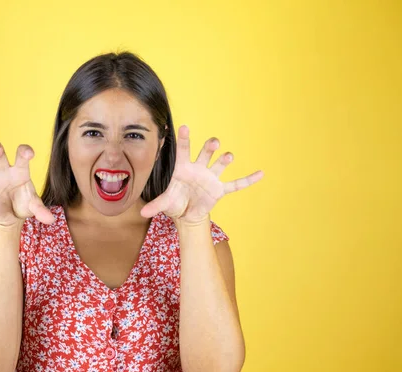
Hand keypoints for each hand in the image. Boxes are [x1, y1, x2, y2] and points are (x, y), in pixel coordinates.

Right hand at [0, 142, 55, 225]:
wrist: (13, 215)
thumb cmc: (24, 203)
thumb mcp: (34, 206)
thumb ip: (41, 210)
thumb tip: (51, 220)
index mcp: (20, 172)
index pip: (22, 157)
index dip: (24, 153)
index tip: (28, 153)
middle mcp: (5, 173)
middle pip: (1, 159)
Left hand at [140, 125, 263, 224]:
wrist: (186, 213)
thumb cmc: (175, 201)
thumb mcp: (164, 203)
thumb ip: (155, 205)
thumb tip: (141, 212)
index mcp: (183, 167)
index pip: (183, 150)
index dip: (184, 139)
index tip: (184, 127)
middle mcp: (199, 168)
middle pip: (205, 153)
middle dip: (210, 147)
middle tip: (214, 142)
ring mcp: (211, 177)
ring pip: (219, 165)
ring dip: (225, 159)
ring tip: (228, 156)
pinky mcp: (220, 189)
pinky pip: (236, 184)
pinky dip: (248, 180)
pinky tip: (260, 173)